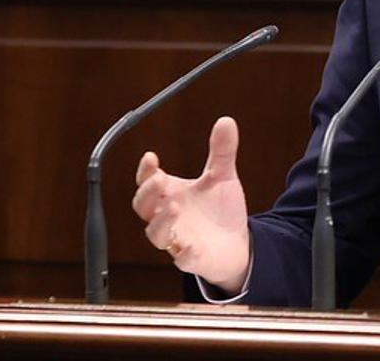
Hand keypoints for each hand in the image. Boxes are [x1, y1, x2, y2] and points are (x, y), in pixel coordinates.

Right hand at [132, 116, 250, 293]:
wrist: (236, 242)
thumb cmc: (219, 210)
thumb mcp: (222, 177)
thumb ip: (222, 152)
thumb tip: (226, 120)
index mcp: (171, 195)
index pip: (148, 182)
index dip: (145, 171)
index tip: (151, 157)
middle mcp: (168, 217)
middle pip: (143, 207)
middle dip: (147, 194)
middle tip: (159, 180)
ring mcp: (178, 239)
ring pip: (157, 235)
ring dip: (161, 221)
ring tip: (174, 206)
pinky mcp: (192, 259)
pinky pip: (182, 259)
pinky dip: (184, 253)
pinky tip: (191, 246)